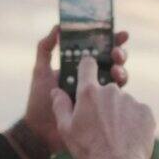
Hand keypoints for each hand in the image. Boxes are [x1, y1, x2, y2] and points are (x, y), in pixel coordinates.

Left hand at [3, 24, 129, 158]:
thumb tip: (58, 27)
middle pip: (111, 62)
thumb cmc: (38, 100)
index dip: (109, 40)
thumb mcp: (40, 71)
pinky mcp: (101, 109)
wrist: (40, 132)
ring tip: (116, 69)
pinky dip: (119, 89)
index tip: (120, 33)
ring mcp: (97, 94)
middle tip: (117, 53)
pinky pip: (115, 97)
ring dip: (121, 70)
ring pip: (116, 77)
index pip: (96, 50)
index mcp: (77, 68)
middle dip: (118, 54)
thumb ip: (45, 48)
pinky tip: (117, 85)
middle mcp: (90, 79)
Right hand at [50, 56, 155, 158]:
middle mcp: (111, 91)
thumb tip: (56, 91)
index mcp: (89, 92)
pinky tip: (126, 136)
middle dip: (103, 100)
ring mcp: (130, 100)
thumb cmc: (87, 149)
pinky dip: (132, 120)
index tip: (86, 73)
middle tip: (99, 122)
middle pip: (106, 88)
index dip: (86, 67)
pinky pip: (137, 111)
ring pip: (122, 101)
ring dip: (118, 111)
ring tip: (114, 133)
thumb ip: (60, 105)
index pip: (87, 64)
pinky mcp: (145, 111)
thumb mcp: (65, 128)